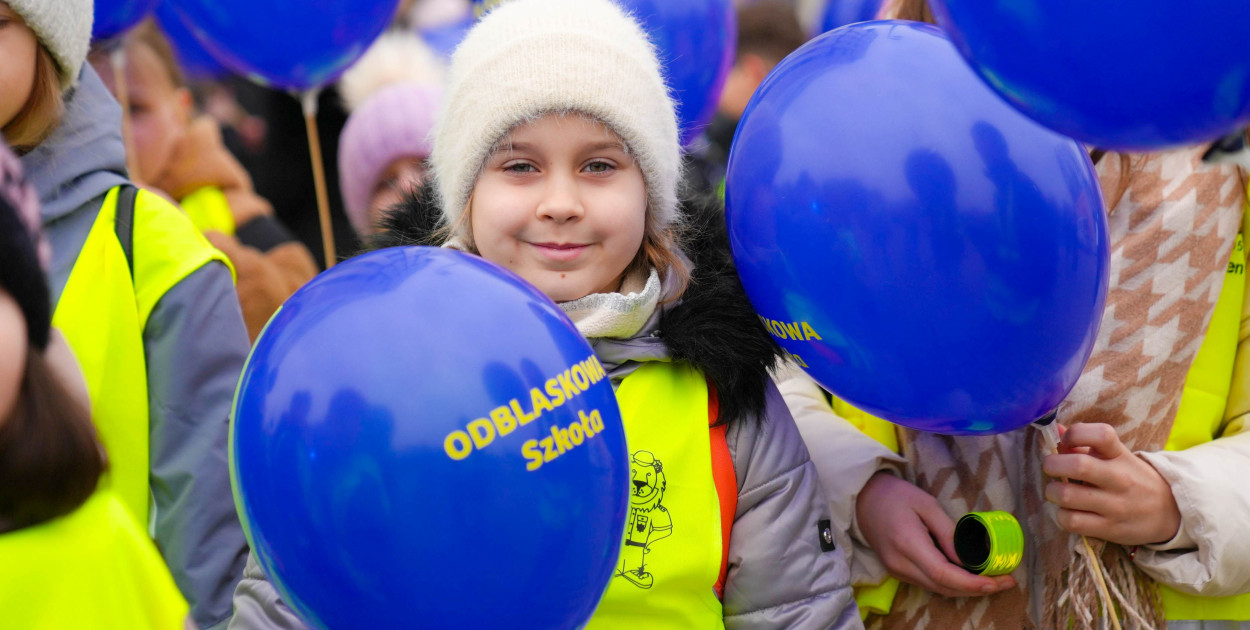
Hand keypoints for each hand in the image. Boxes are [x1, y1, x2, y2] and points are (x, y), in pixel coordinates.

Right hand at [856, 472, 1016, 597]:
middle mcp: (901, 564)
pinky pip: (929, 583)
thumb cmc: (895, 495)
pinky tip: (967, 574)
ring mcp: (897, 571)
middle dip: (977, 589)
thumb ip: (948, 532)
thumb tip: (969, 559)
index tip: (998, 582)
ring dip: (965, 588)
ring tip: (992, 579)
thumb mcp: (926, 504)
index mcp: (908, 543)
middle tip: (1005, 581)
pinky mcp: (898, 571)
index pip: (944, 574)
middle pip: (944, 588)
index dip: (973, 583)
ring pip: (937, 589)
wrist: (863, 499)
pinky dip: (951, 583)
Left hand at [1042, 423, 1180, 545]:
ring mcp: (1115, 505)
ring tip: (1057, 492)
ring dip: (1052, 492)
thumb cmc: (1133, 479)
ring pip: (1067, 496)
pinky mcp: (1109, 529)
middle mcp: (1119, 478)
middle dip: (1052, 464)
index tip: (1066, 440)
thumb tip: (1055, 431)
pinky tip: (1067, 511)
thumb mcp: (1116, 457)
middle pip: (1078, 466)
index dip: (1075, 433)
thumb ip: (1085, 444)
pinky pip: (1072, 521)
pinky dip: (1061, 515)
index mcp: (1120, 455)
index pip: (1101, 434)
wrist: (1170, 512)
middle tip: (1051, 468)